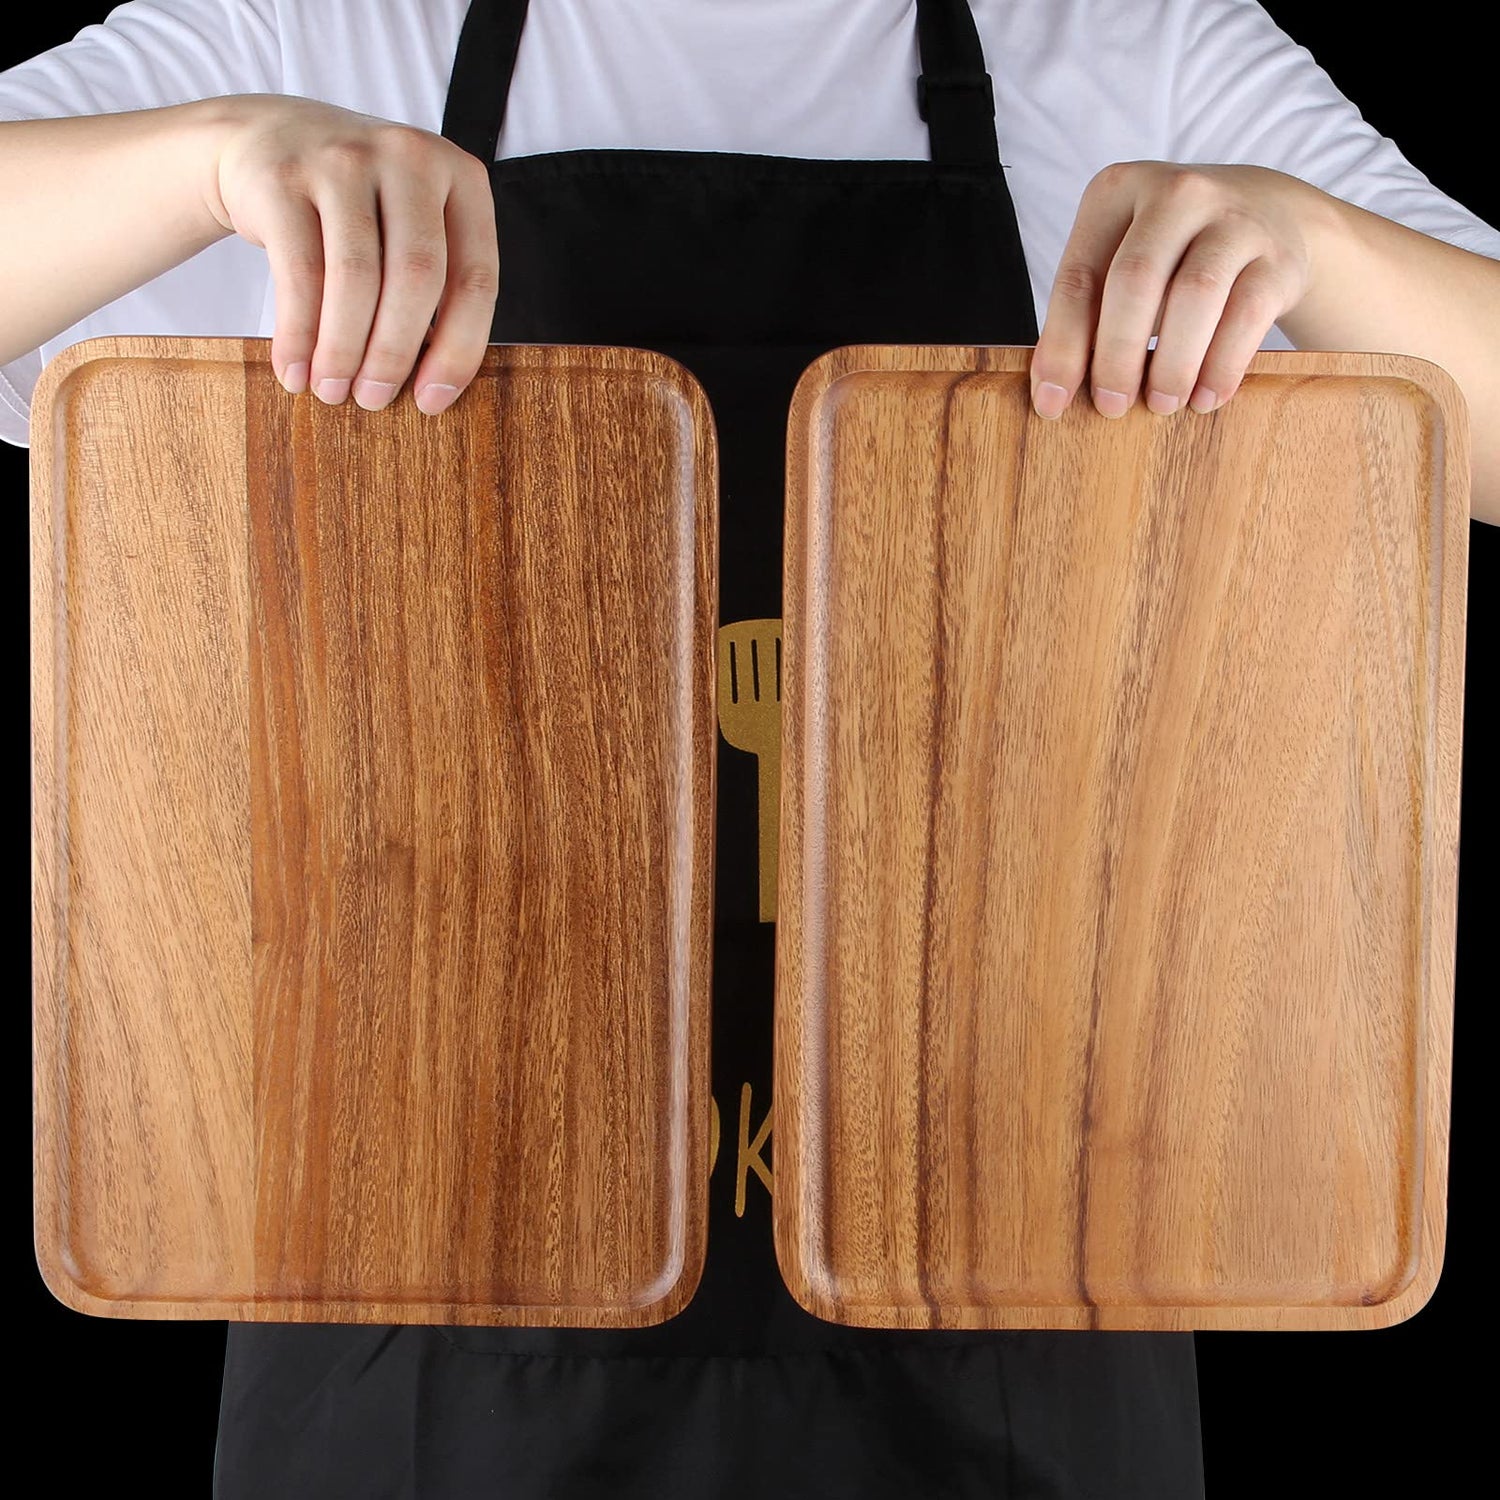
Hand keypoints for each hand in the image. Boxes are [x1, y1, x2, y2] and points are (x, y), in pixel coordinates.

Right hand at [203, 94, 498, 412]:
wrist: (266, 136)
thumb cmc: (358, 204)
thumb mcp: (411, 223)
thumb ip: (438, 282)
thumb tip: (435, 384)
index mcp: (460, 176)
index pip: (475, 278)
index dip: (458, 349)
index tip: (433, 401)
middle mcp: (408, 157)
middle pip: (416, 278)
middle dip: (395, 354)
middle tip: (374, 400)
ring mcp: (343, 160)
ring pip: (355, 278)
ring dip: (343, 351)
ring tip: (333, 392)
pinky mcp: (283, 176)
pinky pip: (297, 272)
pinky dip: (298, 334)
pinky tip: (295, 371)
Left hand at [1031, 162, 1326, 419]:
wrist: (1270, 212)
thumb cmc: (1172, 253)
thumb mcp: (1121, 262)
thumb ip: (1088, 315)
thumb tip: (1054, 391)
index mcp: (1117, 191)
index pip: (1078, 277)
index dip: (1062, 346)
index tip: (1051, 403)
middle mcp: (1177, 192)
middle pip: (1136, 281)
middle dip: (1117, 355)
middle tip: (1111, 407)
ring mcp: (1234, 218)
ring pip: (1195, 297)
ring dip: (1172, 364)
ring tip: (1160, 405)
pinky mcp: (1279, 255)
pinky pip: (1246, 316)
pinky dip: (1221, 366)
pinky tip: (1205, 398)